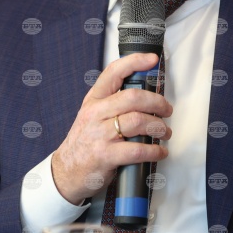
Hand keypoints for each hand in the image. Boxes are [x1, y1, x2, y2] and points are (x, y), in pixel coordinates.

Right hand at [51, 53, 172, 204]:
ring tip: (164, 133)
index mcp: (94, 100)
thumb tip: (145, 94)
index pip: (114, 72)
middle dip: (157, 102)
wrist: (65, 172)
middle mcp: (96, 113)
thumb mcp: (92, 115)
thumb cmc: (85, 142)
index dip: (135, 62)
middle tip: (167, 110)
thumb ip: (113, 102)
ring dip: (159, 127)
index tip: (152, 59)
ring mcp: (100, 134)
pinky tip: (159, 152)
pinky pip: (137, 150)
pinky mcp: (106, 156)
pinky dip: (154, 151)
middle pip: (133, 97)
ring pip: (138, 121)